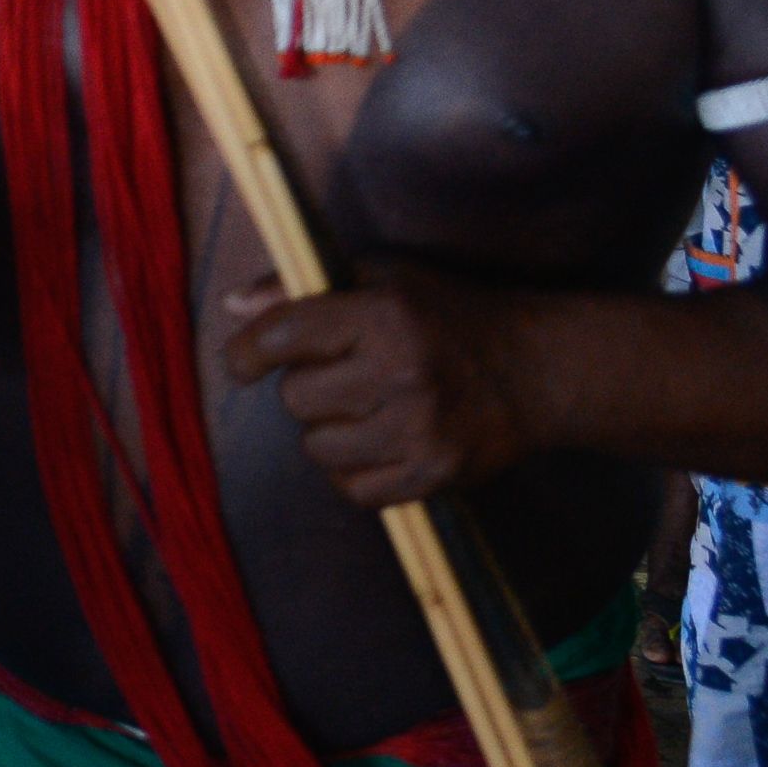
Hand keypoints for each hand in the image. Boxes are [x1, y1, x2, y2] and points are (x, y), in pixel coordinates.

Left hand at [221, 263, 540, 507]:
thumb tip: (234, 305)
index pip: (284, 335)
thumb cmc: (445, 316)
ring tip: (365, 407)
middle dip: (307, 386)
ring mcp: (420, 432)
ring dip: (328, 429)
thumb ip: (301, 287)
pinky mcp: (433, 477)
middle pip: (296, 398)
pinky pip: (351, 488)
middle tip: (343, 373)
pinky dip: (351, 468)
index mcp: (385, 316)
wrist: (533, 371)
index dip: (248, 351)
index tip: (243, 362)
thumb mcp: (380, 278)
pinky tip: (377, 441)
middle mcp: (402, 375)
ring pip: (317, 447)